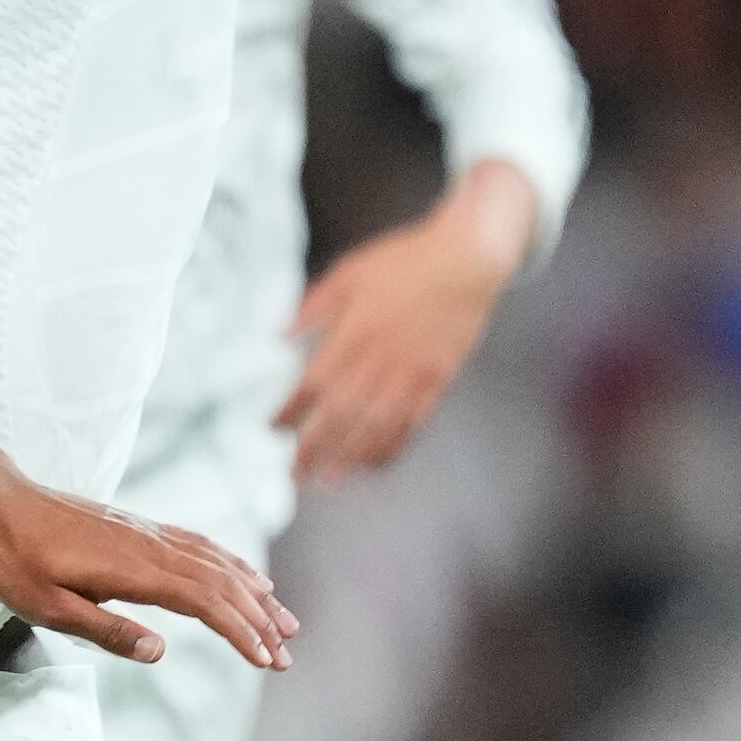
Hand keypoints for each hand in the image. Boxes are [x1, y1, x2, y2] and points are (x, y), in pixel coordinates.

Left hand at [0, 485, 296, 672]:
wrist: (2, 504)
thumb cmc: (18, 561)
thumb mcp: (48, 608)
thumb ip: (105, 630)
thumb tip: (159, 651)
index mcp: (134, 571)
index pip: (205, 603)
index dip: (240, 632)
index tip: (265, 661)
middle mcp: (153, 547)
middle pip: (223, 583)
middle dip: (260, 621)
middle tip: (287, 657)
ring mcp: (151, 533)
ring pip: (218, 562)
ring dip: (255, 592)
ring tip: (284, 620)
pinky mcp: (144, 528)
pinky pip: (202, 545)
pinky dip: (233, 564)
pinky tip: (246, 576)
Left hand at [279, 183, 528, 485]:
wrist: (467, 258)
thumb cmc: (404, 261)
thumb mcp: (349, 272)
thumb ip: (312, 305)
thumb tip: (278, 333)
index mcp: (354, 331)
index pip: (314, 383)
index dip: (292, 411)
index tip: (273, 428)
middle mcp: (381, 359)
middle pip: (341, 415)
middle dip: (315, 448)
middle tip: (295, 473)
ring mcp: (412, 373)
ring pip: (376, 427)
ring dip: (350, 458)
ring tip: (330, 481)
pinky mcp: (438, 380)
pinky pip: (412, 424)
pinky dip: (391, 448)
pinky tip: (374, 466)